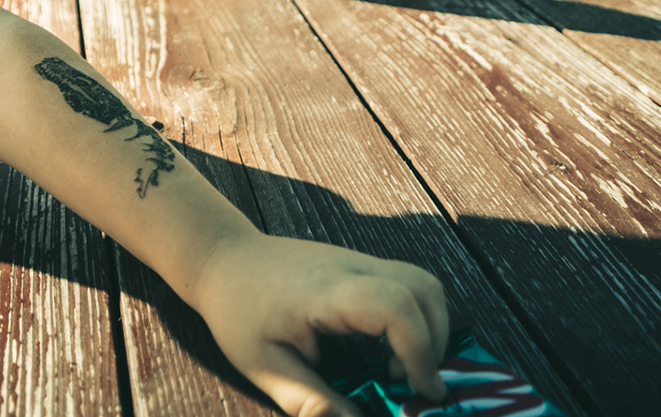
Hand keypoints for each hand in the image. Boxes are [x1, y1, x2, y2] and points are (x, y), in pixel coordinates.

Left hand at [187, 233, 447, 416]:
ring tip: (401, 370)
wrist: (224, 259)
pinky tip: (388, 351)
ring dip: (430, 328)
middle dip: (436, 342)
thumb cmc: (238, 312)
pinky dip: (415, 319)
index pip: (394, 305)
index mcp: (325, 292)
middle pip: (423, 288)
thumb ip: (310, 401)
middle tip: (417, 386)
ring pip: (422, 282)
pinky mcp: (362, 265)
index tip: (423, 391)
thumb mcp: (264, 366)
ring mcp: (359, 260)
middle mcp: (351, 267)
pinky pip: (407, 284)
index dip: (420, 349)